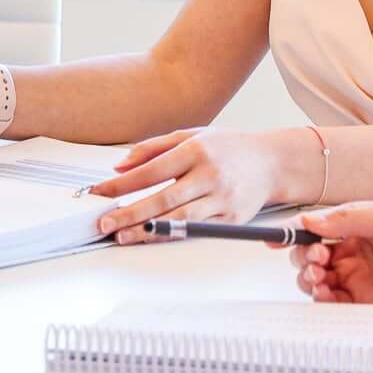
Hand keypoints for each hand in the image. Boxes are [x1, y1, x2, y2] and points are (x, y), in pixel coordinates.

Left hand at [94, 127, 303, 241]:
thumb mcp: (191, 135)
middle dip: (129, 213)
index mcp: (197, 151)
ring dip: (146, 230)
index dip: (123, 184)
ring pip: (178, 220)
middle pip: (163, 199)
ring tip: (121, 235)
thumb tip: (119, 164)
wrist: (272, 162)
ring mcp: (222, 200)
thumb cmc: (228, 147)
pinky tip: (150, 237)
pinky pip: (195, 231)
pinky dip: (170, 235)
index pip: (152, 170)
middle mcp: (210, 175)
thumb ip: (153, 148)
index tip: (100, 192)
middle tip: (104, 223)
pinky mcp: (231, 220)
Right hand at [291, 203, 372, 307]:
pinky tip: (328, 295)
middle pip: (309, 260)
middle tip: (315, 260)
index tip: (278, 239)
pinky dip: (325, 303)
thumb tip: (309, 221)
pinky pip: (337, 307)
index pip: (313, 232)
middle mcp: (352, 255)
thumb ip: (348, 218)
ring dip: (310, 281)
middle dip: (302, 260)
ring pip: (317, 285)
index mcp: (354, 229)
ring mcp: (360, 280)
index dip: (293, 235)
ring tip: (320, 277)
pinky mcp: (370, 304)